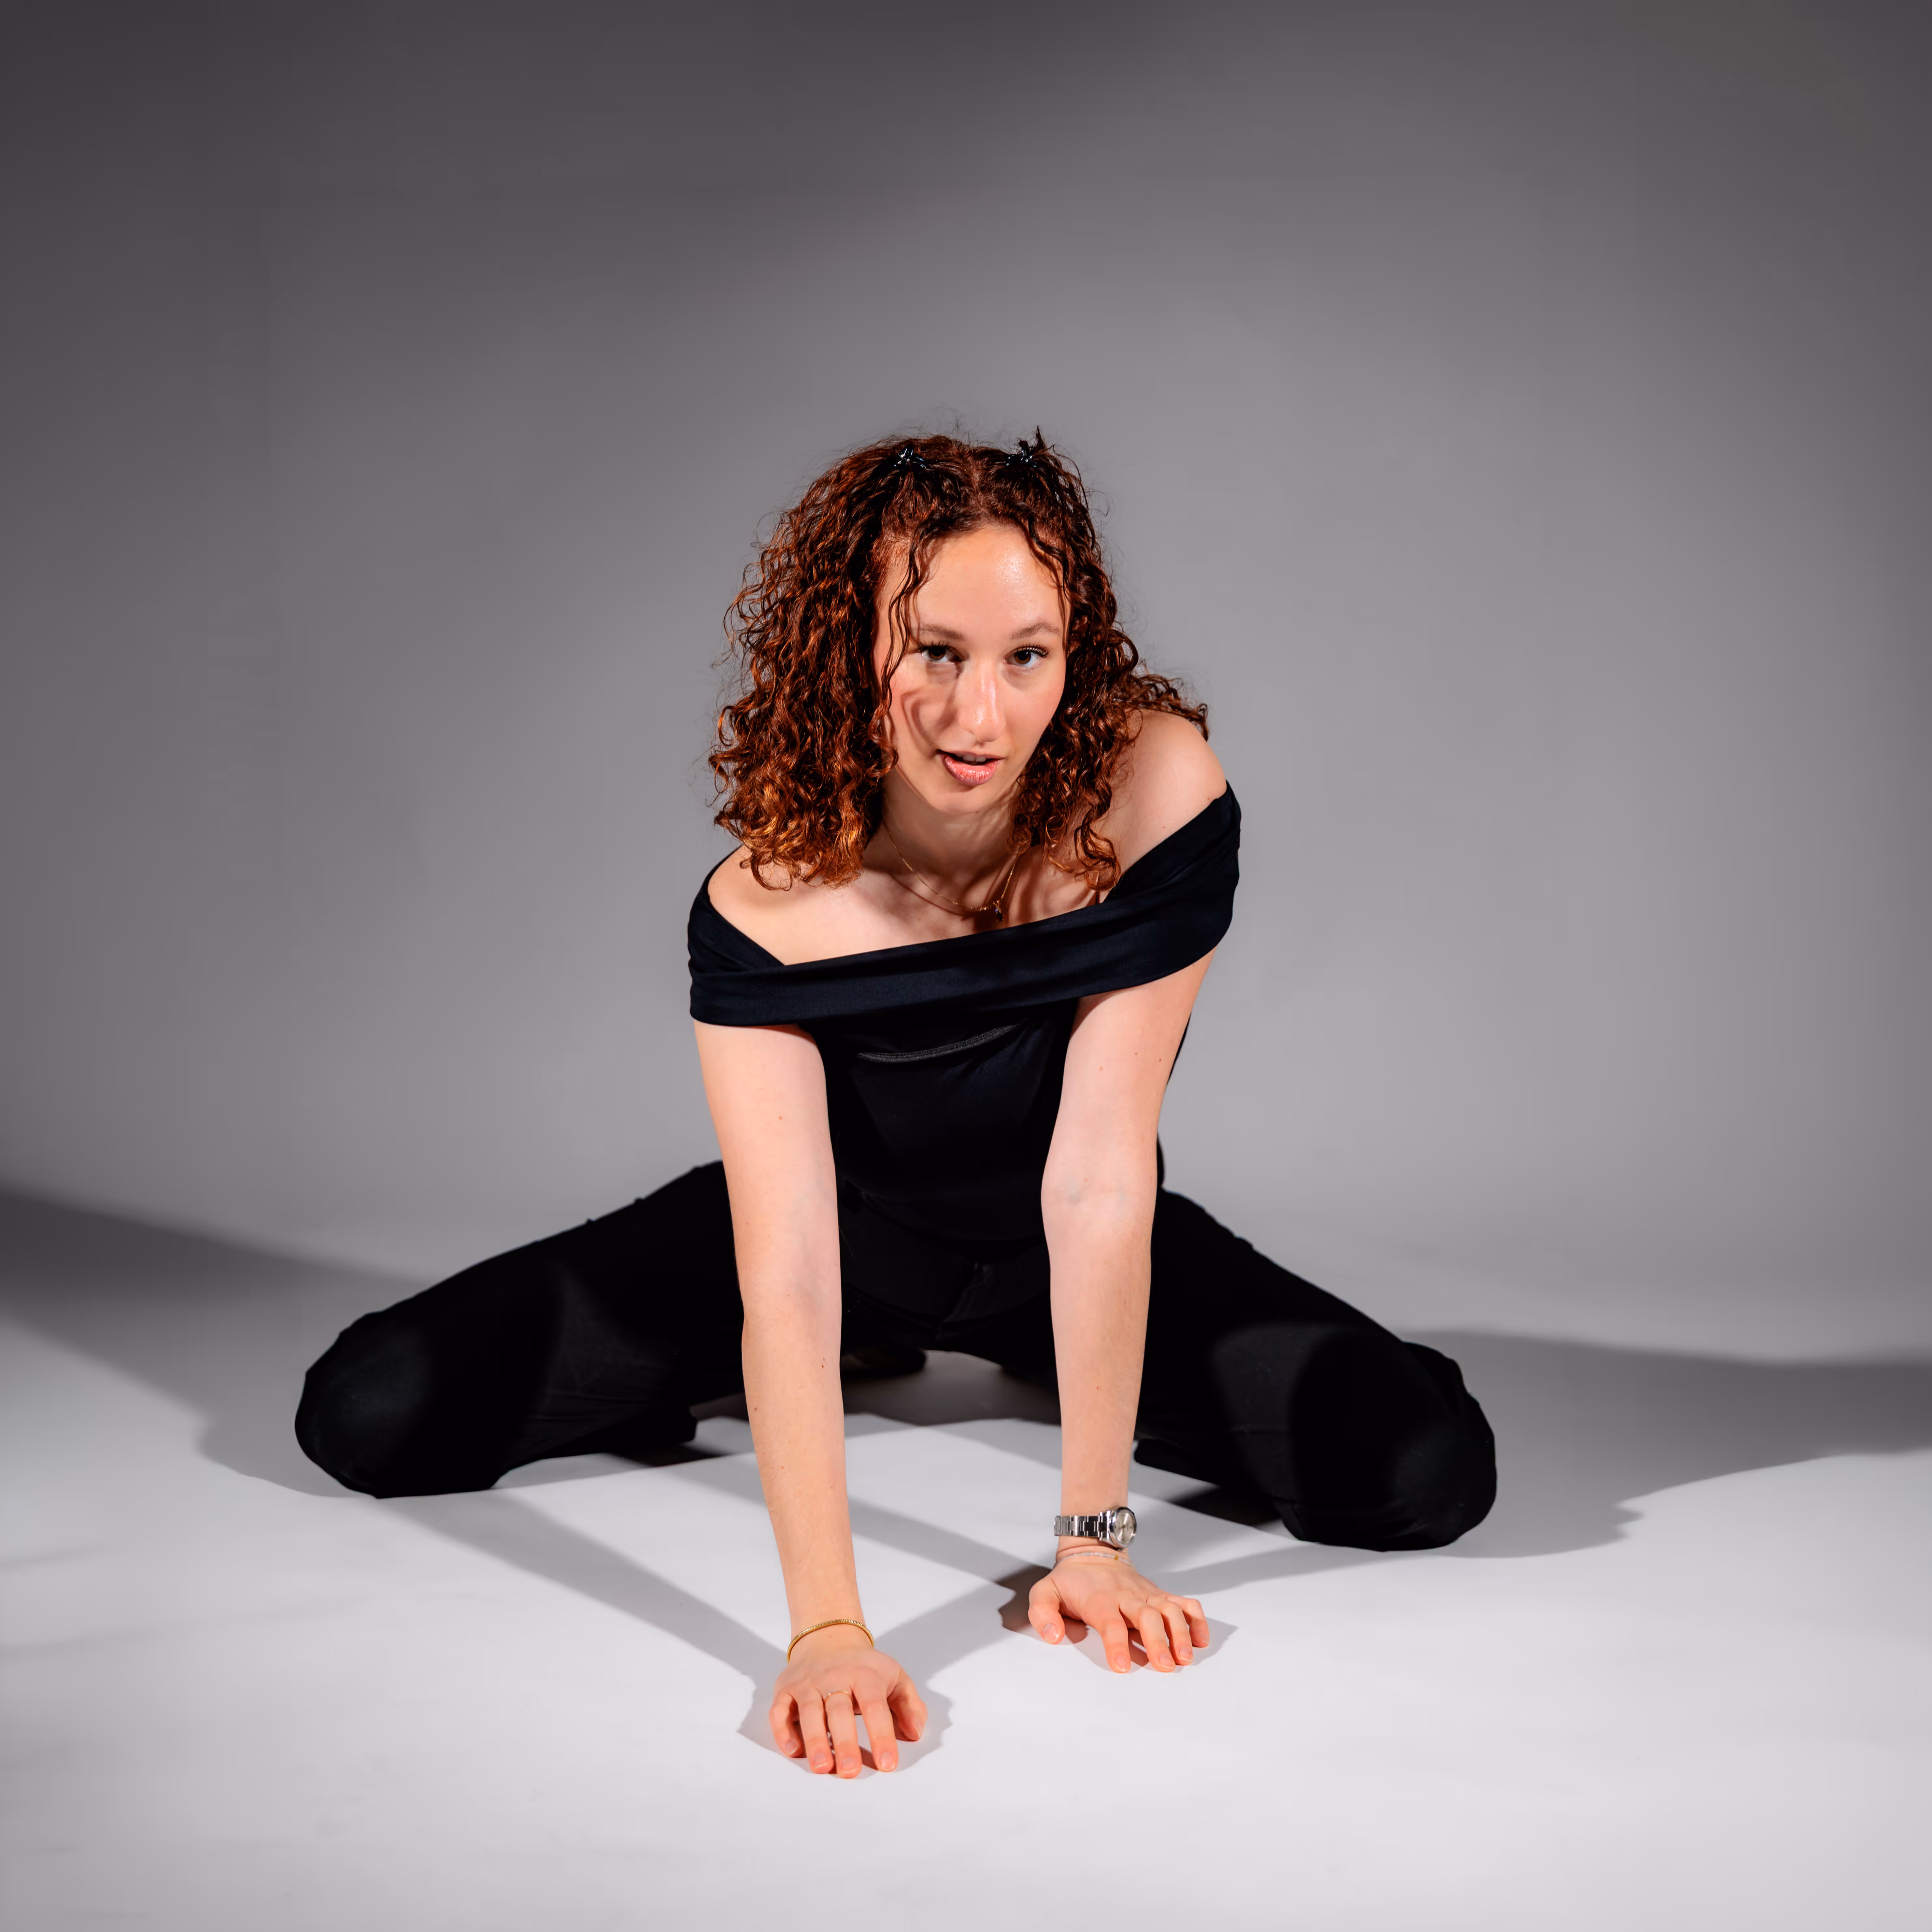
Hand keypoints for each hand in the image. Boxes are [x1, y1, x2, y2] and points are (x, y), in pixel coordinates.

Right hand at [770, 1627, 926, 1776]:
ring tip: (822, 1766)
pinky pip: (779, 1710)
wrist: (829, 1638)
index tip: (887, 1764)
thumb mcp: (895, 1677)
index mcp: (865, 1674)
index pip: (875, 1706)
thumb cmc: (866, 1669)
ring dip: (815, 1739)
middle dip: (844, 1741)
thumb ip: (910, 1705)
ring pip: (808, 1710)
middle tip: (850, 1771)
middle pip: (839, 1709)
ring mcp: (807, 1681)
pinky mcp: (786, 1688)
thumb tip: (914, 1733)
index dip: (881, 1735)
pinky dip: (782, 1730)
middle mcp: (834, 1675)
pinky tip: (793, 1750)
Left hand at [1028, 1553, 1208, 1673]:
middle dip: (1157, 1640)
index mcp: (1099, 1599)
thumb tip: (1053, 1636)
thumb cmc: (1071, 1581)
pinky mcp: (1159, 1595)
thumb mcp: (1045, 1592)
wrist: (1092, 1552)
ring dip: (1180, 1632)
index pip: (1110, 1621)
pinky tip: (1202, 1639)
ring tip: (1186, 1657)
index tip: (1121, 1666)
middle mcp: (1127, 1596)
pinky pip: (1184, 1602)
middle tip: (1164, 1666)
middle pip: (1146, 1615)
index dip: (1116, 1643)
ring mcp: (1147, 1594)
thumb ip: (1043, 1613)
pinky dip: (1196, 1619)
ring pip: (1170, 1608)